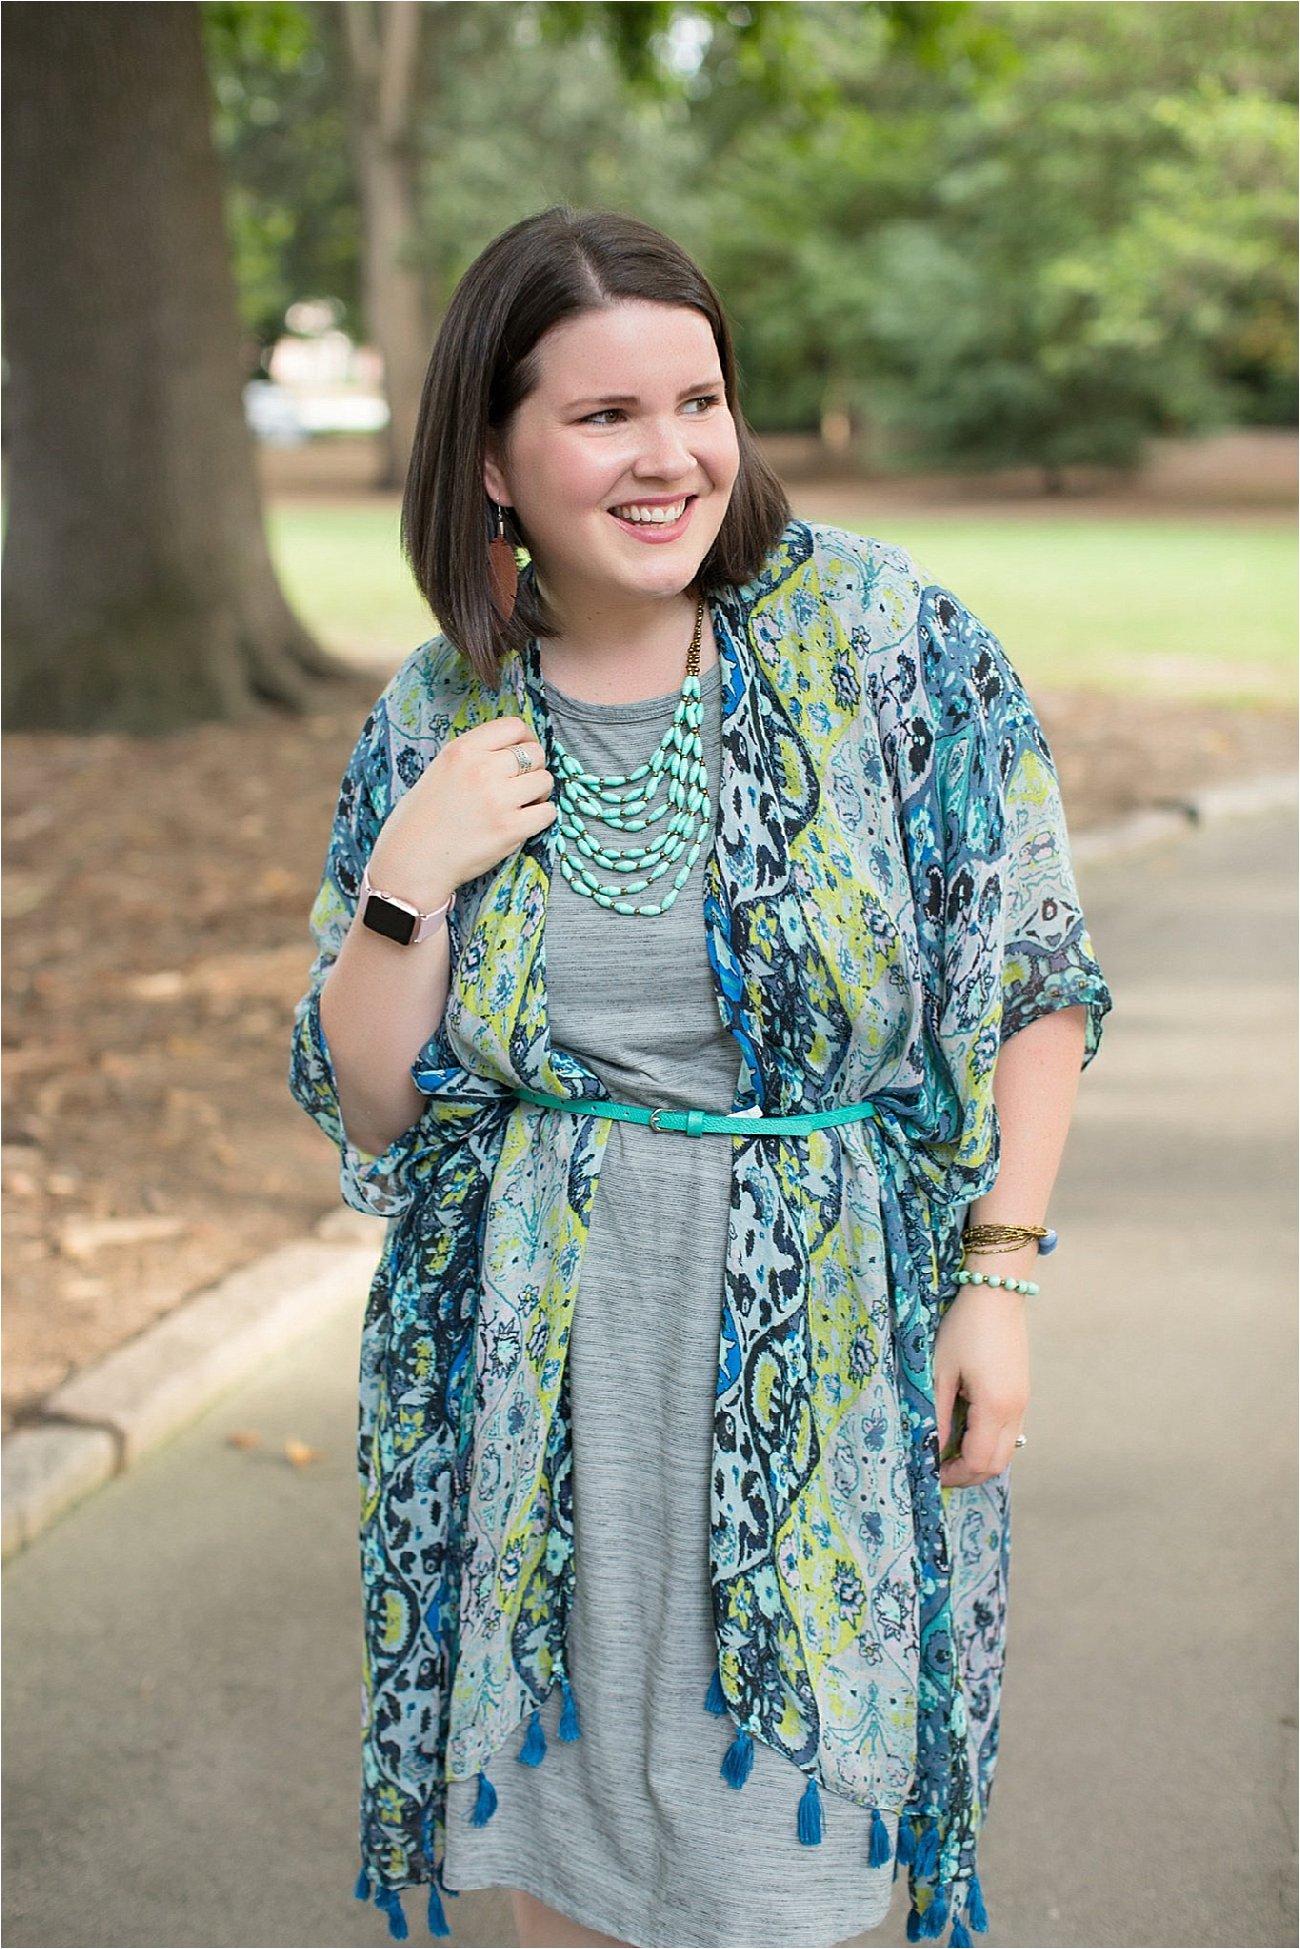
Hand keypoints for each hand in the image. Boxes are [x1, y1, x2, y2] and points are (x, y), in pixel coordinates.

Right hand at [365, 715, 555, 909]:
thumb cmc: (423, 819)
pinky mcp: (510, 829)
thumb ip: (475, 757)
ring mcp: (498, 799)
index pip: (514, 726)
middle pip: (535, 753)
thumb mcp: (441, 770)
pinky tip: (524, 822)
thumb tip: (512, 751)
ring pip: (545, 781)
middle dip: (534, 768)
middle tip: (521, 784)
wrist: (413, 861)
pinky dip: (541, 817)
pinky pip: (547, 812)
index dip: (526, 739)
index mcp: (463, 750)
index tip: (523, 753)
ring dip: (539, 793)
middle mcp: (482, 769)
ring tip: (522, 805)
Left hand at [934, 1279, 1029, 1488]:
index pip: (979, 1462)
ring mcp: (1023, 1402)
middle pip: (998, 1463)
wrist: (995, 1294)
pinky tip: (966, 1430)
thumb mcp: (940, 1372)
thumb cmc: (963, 1328)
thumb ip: (938, 1415)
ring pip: (1007, 1450)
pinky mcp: (1021, 1393)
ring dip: (980, 1459)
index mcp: (996, 1408)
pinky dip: (989, 1442)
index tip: (931, 1474)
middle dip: (968, 1474)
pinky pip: (1009, 1432)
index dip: (955, 1475)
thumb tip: (930, 1450)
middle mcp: (1015, 1411)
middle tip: (939, 1469)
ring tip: (949, 1451)